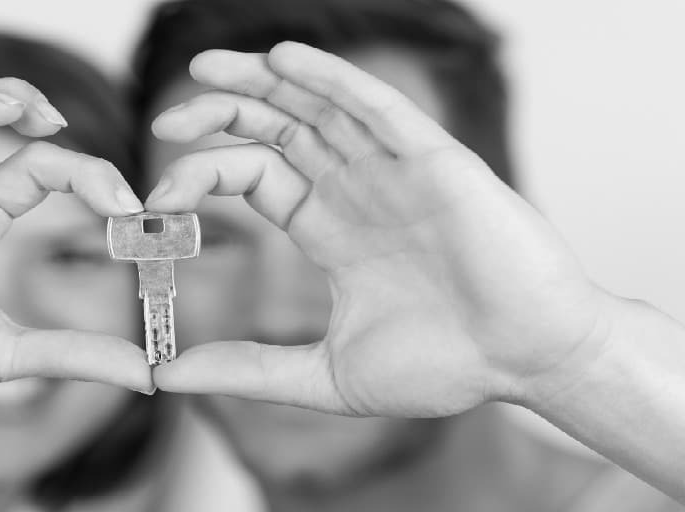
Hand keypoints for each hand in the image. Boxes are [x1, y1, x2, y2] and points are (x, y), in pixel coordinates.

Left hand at [147, 42, 610, 416]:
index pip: (254, 176)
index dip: (204, 176)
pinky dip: (330, 79)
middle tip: (169, 119)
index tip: (160, 198)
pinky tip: (285, 60)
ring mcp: (393, 169)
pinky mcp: (434, 159)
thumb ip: (249, 370)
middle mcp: (355, 189)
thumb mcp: (325, 376)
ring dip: (262, 81)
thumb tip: (168, 377)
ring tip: (205, 69)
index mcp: (329, 228)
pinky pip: (376, 105)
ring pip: (318, 105)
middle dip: (221, 114)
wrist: (529, 362)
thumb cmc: (446, 368)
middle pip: (276, 130)